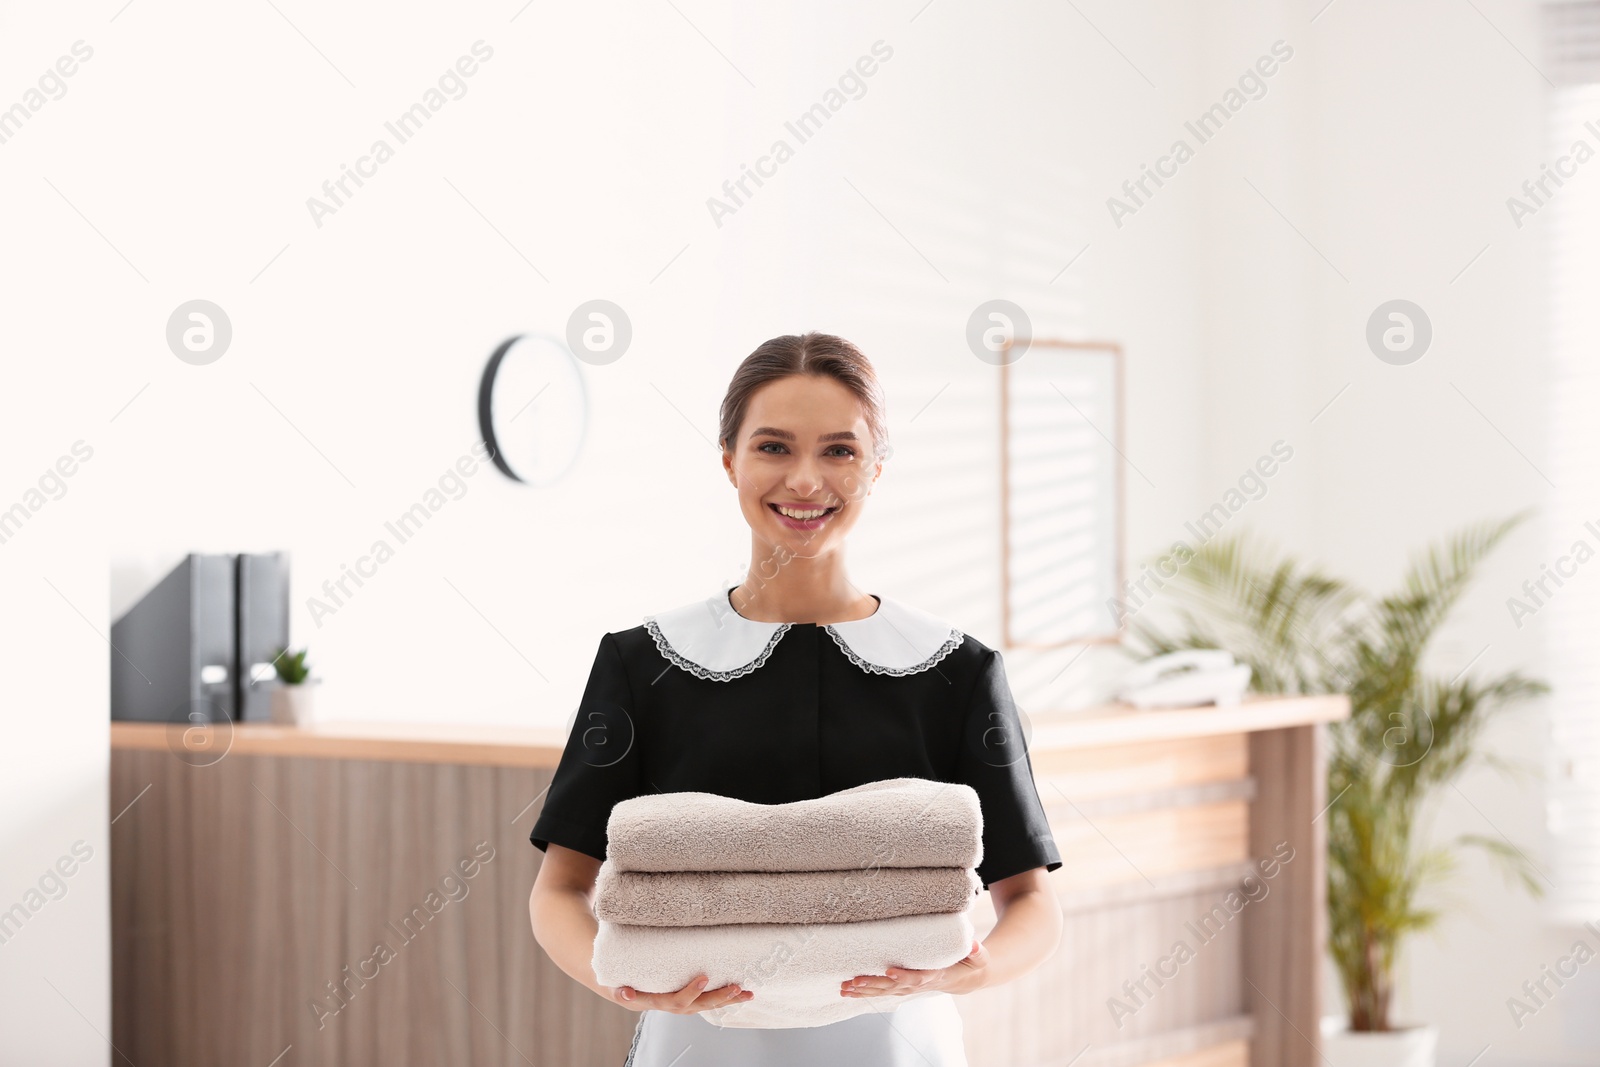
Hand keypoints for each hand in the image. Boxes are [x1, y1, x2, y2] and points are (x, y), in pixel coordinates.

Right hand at [608, 974, 754, 1013]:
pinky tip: (743, 992)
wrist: (626, 992)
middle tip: (736, 987)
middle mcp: (674, 1006)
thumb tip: (623, 993)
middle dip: (719, 997)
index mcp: (659, 1002)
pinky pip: (710, 1000)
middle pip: (700, 1005)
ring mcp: (684, 1004)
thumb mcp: (618, 988)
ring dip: (729, 999)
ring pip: (709, 1004)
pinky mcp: (690, 999)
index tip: (703, 978)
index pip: (677, 1000)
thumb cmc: (623, 985)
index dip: (691, 991)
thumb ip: (621, 992)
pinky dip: (727, 997)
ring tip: (748, 993)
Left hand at [841, 939, 989, 998]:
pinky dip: (866, 991)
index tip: (889, 971)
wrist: (967, 978)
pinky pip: (883, 991)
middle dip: (875, 985)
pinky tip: (849, 990)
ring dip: (865, 990)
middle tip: (854, 982)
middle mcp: (921, 984)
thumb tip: (975, 944)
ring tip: (845, 989)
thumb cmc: (972, 963)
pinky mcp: (904, 986)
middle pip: (895, 987)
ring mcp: (911, 987)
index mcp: (937, 976)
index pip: (919, 978)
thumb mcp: (979, 957)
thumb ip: (977, 952)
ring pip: (885, 991)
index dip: (905, 976)